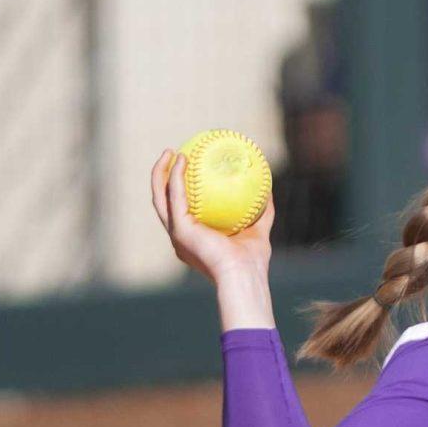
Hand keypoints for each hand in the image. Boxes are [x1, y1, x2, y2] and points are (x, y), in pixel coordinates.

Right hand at [149, 148, 275, 328]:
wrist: (244, 275)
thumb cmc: (252, 260)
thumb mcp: (258, 229)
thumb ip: (262, 211)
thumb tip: (267, 188)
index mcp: (194, 238)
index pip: (181, 209)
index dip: (179, 188)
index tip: (187, 166)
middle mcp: (180, 236)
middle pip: (163, 201)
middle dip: (162, 177)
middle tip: (174, 154)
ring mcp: (176, 234)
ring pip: (160, 197)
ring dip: (161, 173)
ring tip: (171, 152)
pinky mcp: (179, 230)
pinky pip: (175, 196)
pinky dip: (176, 176)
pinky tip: (182, 159)